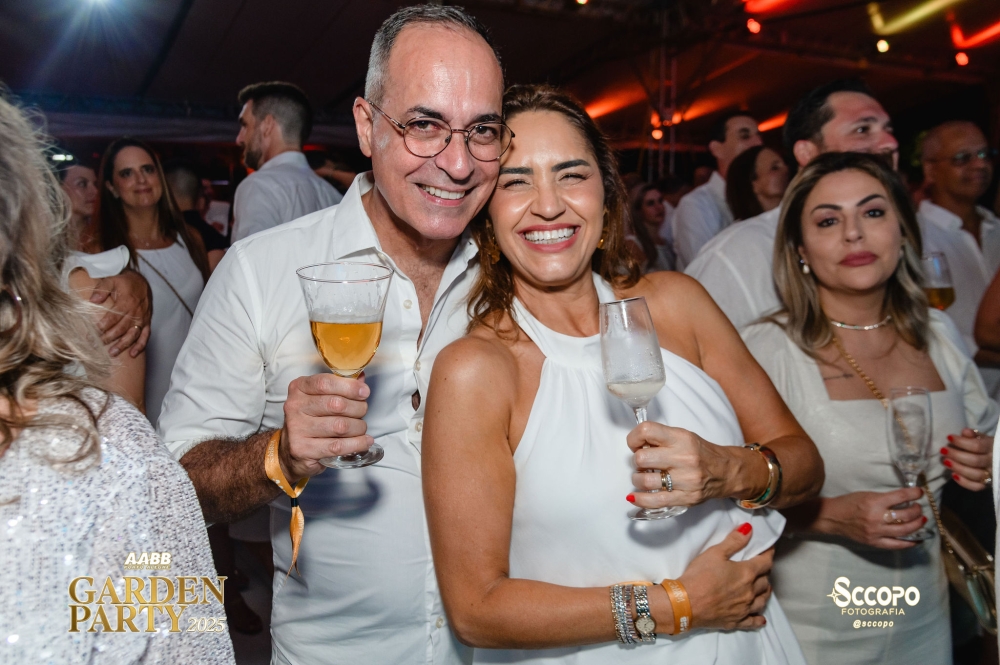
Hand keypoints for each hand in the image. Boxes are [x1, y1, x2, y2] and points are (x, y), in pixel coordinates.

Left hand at [90, 270, 151, 356]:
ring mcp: (142, 318)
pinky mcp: (147, 322)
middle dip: (108, 338)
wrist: (141, 281)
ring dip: (123, 345)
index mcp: (126, 302)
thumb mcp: (111, 280)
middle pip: (121, 329)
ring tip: (112, 353)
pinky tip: (133, 354)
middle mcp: (135, 312)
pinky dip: (140, 346)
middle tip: (96, 346)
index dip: (101, 327)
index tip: (91, 335)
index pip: (112, 318)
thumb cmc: (124, 281)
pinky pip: (145, 336)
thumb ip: (102, 289)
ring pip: (132, 335)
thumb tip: (93, 300)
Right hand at [280, 373, 374, 480]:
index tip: (364, 392)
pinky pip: (338, 446)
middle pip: (336, 404)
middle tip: (363, 411)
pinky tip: (365, 441)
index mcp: (299, 388)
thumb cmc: (310, 418)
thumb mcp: (320, 397)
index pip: (325, 383)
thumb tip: (361, 379)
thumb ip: (340, 386)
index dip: (349, 387)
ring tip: (361, 427)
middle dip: (358, 408)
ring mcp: (297, 429)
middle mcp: (295, 407)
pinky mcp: (303, 449)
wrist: (289, 448)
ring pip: (340, 426)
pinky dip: (357, 443)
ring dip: (358, 427)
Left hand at [626, 422, 750, 509]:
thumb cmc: (700, 453)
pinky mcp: (686, 498)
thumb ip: (660, 438)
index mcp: (681, 438)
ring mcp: (686, 480)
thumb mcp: (683, 436)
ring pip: (645, 481)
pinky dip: (640, 499)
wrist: (727, 471)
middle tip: (643, 463)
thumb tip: (634, 445)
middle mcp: (684, 458)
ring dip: (638, 479)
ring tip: (644, 477)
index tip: (636, 444)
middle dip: (637, 461)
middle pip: (641, 458)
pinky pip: (655, 501)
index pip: (646, 431)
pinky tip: (634, 496)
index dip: (634, 438)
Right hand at [679, 523, 770, 630]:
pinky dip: (759, 619)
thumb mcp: (714, 553)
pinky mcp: (736, 621)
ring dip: (765, 593)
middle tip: (761, 567)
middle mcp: (750, 592)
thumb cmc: (699, 576)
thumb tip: (749, 529)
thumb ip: (733, 541)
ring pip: (763, 600)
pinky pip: (753, 621)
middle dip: (765, 572)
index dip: (768, 554)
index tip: (769, 548)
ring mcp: (744, 608)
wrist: (685, 604)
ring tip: (764, 588)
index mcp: (746, 573)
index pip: (765, 562)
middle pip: (765, 581)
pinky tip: (761, 618)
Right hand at [820, 489, 925, 549]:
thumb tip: (905, 500)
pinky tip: (917, 538)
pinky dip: (910, 542)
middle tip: (919, 507)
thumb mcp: (867, 495)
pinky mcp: (874, 542)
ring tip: (920, 520)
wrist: (832, 517)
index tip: (920, 492)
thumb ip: (885, 498)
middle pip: (906, 515)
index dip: (914, 493)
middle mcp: (877, 518)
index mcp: (874, 502)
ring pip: (905, 530)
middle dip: (917, 510)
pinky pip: (897, 544)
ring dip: (917, 524)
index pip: (901, 497)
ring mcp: (876, 532)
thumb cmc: (849, 503)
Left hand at [941, 428, 993, 491]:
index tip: (948, 437)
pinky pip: (976, 487)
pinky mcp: (987, 485)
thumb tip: (965, 431)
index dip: (962, 442)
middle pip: (975, 461)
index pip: (977, 446)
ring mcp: (991, 475)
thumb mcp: (983, 438)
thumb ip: (974, 435)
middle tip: (943, 450)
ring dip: (958, 468)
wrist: (997, 460)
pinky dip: (964, 482)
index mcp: (992, 448)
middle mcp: (993, 462)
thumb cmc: (986, 446)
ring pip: (975, 474)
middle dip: (956, 455)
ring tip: (945, 462)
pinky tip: (953, 475)